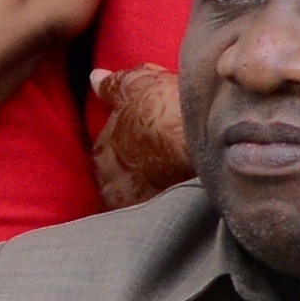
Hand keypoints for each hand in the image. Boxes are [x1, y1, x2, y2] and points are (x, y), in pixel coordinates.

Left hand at [86, 66, 189, 209]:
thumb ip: (113, 84)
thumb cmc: (167, 110)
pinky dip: (158, 216)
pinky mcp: (158, 219)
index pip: (102, 159)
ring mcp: (134, 205)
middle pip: (114, 186)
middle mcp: (112, 184)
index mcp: (103, 154)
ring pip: (131, 207)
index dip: (118, 154)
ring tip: (159, 194)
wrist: (205, 141)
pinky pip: (152, 222)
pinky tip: (171, 210)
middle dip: (126, 182)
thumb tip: (95, 78)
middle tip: (147, 174)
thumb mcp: (138, 84)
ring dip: (140, 201)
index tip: (134, 152)